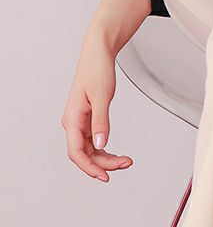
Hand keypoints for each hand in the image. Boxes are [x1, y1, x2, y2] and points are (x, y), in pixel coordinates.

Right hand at [61, 32, 133, 181]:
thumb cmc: (97, 69)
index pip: (76, 152)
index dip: (90, 167)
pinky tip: (114, 152)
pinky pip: (92, 139)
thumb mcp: (102, 96)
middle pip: (84, 154)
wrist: (98, 52)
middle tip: (125, 163)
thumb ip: (101, 121)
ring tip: (124, 160)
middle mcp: (73, 122)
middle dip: (103, 163)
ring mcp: (79, 120)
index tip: (105, 176)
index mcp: (72, 118)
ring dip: (105, 157)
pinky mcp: (87, 117)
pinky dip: (103, 147)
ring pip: (89, 148)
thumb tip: (100, 145)